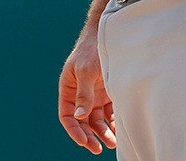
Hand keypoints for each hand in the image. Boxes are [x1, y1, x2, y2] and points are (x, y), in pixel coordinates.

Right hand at [58, 25, 116, 153]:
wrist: (109, 35)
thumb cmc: (93, 50)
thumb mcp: (86, 70)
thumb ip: (83, 94)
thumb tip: (78, 116)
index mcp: (68, 88)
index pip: (67, 115)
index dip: (73, 130)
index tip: (83, 141)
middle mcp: (79, 94)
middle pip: (81, 121)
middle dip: (88, 136)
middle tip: (97, 149)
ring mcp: (94, 95)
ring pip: (96, 121)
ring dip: (102, 133)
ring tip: (111, 143)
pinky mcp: (108, 95)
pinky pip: (108, 114)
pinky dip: (112, 124)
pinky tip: (119, 131)